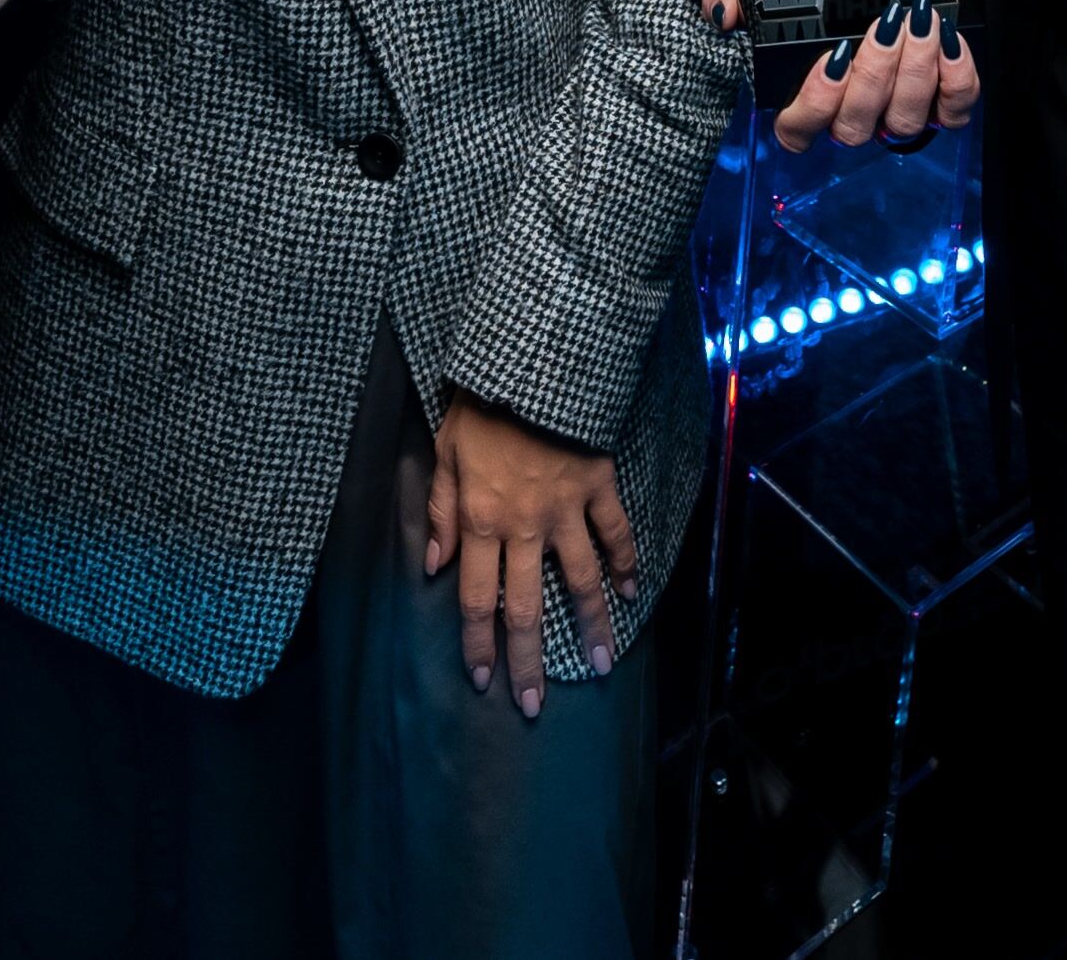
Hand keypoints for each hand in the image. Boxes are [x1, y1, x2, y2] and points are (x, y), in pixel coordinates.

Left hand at [425, 395, 637, 719]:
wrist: (530, 362)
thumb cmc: (480, 404)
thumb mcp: (444, 452)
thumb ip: (439, 511)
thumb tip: (433, 566)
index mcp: (479, 521)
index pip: (476, 598)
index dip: (478, 643)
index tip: (482, 680)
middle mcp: (523, 527)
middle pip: (524, 607)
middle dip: (527, 660)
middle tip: (534, 704)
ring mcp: (565, 510)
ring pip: (578, 581)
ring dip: (589, 627)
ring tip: (600, 665)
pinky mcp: (596, 488)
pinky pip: (615, 533)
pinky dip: (626, 563)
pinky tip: (633, 592)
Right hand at [758, 0, 978, 154]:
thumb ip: (742, 0)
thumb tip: (721, 14)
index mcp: (808, 102)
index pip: (798, 132)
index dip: (816, 104)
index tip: (833, 58)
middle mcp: (852, 118)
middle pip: (856, 125)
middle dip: (875, 73)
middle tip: (887, 22)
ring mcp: (897, 116)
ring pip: (905, 121)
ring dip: (915, 70)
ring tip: (919, 21)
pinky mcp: (942, 106)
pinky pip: (953, 111)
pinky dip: (957, 80)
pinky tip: (949, 42)